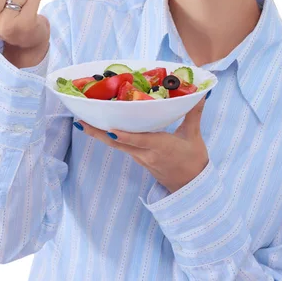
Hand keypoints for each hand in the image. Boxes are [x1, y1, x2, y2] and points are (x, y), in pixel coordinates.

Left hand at [77, 97, 208, 193]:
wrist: (191, 187)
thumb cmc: (193, 161)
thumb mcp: (194, 136)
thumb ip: (193, 113)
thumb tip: (200, 93)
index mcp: (160, 147)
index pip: (138, 140)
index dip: (124, 135)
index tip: (109, 128)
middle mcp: (146, 153)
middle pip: (118, 143)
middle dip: (98, 133)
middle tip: (81, 122)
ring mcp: (140, 158)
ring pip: (117, 146)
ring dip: (101, 135)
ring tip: (85, 123)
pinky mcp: (139, 159)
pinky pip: (122, 147)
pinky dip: (112, 138)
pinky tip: (104, 128)